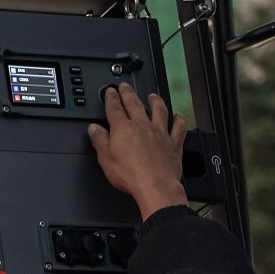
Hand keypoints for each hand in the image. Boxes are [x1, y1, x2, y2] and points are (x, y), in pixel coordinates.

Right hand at [86, 83, 187, 217]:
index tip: (110, 91)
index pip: (115, 108)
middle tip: (125, 86)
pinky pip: (179, 128)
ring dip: (155, 101)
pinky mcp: (173, 144)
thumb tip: (94, 129)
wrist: (155, 186)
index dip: (111, 97)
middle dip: (128, 93)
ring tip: (152, 96)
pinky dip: (180, 120)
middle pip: (135, 104)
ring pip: (159, 111)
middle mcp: (143, 126)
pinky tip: (180, 116)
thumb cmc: (130, 175)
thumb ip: (99, 140)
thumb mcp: (105, 158)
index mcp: (124, 128)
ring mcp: (160, 134)